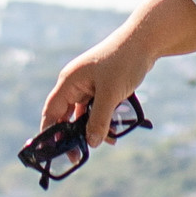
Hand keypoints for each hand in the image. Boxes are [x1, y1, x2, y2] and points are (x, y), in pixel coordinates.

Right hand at [39, 0, 195, 146]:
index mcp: (69, 82)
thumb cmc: (124, 62)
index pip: (52, 111)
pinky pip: (98, 108)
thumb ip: (99, 120)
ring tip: (105, 143)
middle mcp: (76, 84)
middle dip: (73, 135)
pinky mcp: (103, 86)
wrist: (145, 41)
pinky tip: (114, 133)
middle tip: (78, 155)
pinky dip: (104, 120)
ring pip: (85, 114)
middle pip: (67, 115)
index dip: (50, 132)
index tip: (51, 152)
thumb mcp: (111, 94)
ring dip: (92, 129)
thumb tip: (91, 143)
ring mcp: (89, 85)